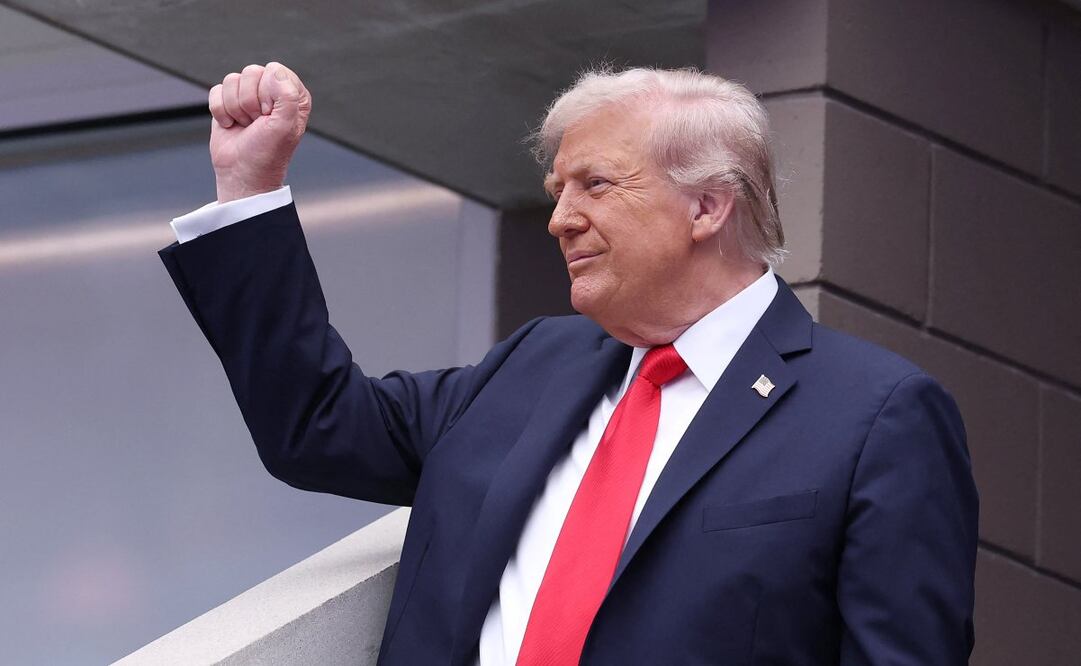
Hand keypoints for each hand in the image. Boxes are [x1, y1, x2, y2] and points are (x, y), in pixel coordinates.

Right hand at [208, 62, 311, 202]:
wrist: (242, 173)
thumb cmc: (267, 153)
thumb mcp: (285, 126)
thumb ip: (287, 96)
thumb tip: (274, 70)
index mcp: (293, 94)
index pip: (274, 71)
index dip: (268, 94)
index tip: (269, 116)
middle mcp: (272, 91)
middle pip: (251, 72)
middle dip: (249, 102)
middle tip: (257, 123)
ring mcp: (249, 95)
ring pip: (232, 80)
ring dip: (235, 108)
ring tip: (246, 125)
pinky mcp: (228, 101)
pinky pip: (217, 90)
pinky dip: (220, 111)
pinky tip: (231, 125)